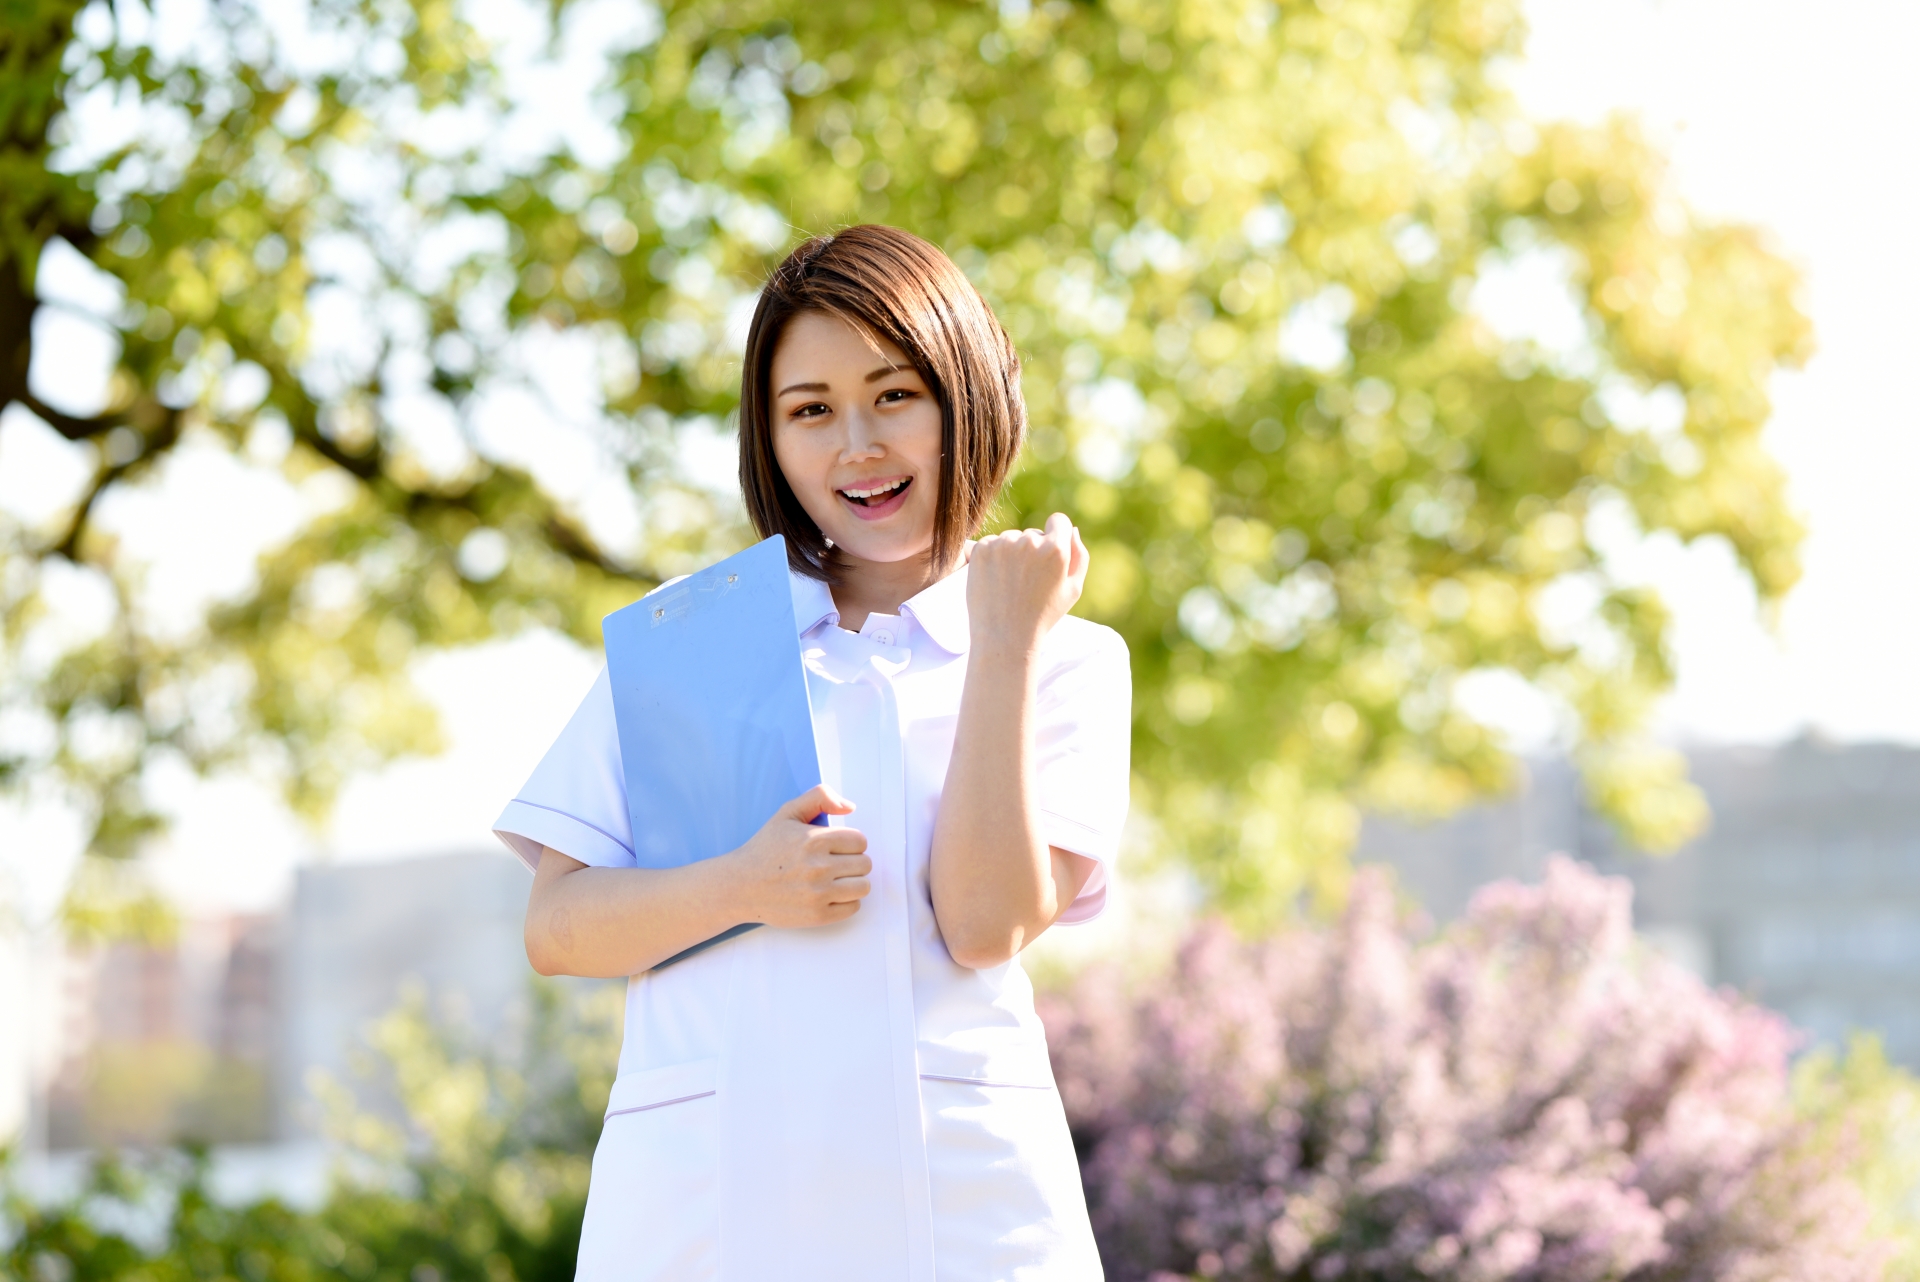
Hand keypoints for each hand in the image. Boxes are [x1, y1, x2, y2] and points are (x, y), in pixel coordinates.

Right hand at [725, 785, 871, 926]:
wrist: (740, 886)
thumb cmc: (765, 849)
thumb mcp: (787, 813)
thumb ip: (820, 797)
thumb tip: (850, 807)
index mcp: (814, 840)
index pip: (860, 841)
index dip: (850, 843)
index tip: (836, 847)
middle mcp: (819, 868)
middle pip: (865, 864)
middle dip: (852, 862)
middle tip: (834, 864)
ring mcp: (819, 894)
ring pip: (863, 887)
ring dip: (853, 882)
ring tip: (835, 880)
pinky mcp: (817, 916)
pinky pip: (853, 908)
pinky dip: (846, 902)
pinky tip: (829, 895)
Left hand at [965, 512, 1089, 651]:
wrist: (1005, 637)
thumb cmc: (1042, 616)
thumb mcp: (1072, 590)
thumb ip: (1079, 556)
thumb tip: (1073, 530)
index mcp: (1056, 549)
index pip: (1059, 521)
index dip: (1056, 536)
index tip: (1048, 555)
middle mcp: (1029, 541)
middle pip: (1033, 534)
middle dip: (1033, 552)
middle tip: (1028, 583)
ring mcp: (1003, 544)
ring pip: (1011, 540)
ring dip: (1011, 555)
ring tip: (1011, 586)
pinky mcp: (982, 550)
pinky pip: (991, 544)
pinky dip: (993, 559)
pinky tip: (996, 582)